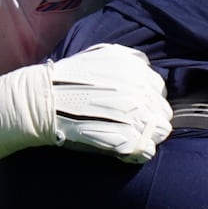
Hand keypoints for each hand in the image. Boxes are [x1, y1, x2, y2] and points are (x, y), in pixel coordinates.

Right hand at [47, 43, 171, 162]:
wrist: (44, 101)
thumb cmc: (68, 79)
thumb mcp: (100, 56)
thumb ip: (127, 61)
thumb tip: (143, 71)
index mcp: (136, 69)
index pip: (158, 88)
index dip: (147, 99)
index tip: (132, 107)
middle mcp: (141, 90)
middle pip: (163, 110)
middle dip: (150, 117)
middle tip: (130, 125)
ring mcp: (137, 115)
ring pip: (161, 130)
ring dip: (148, 135)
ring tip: (129, 138)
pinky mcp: (129, 139)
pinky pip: (148, 150)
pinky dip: (138, 152)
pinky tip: (124, 150)